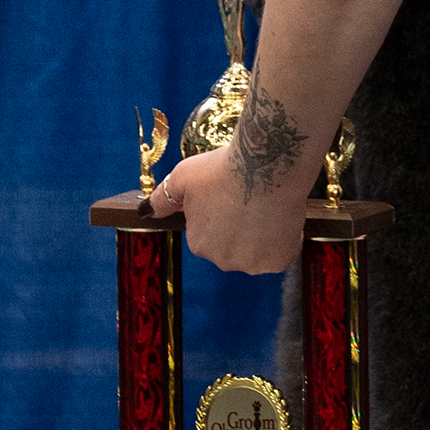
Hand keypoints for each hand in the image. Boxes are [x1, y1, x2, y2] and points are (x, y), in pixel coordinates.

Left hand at [149, 144, 305, 273]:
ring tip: (267, 204)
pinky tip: (282, 216)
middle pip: (233, 246)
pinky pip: (282, 253)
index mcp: (198, 243)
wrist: (268, 166)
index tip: (231, 195)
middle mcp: (222, 260)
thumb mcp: (184, 177)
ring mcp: (252, 264)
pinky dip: (284, 239)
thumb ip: (162, 198)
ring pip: (257, 251)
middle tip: (250, 199)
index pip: (209, 233)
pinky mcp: (279, 261)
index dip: (222, 213)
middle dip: (240, 228)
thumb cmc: (224, 168)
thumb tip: (144, 213)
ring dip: (262, 235)